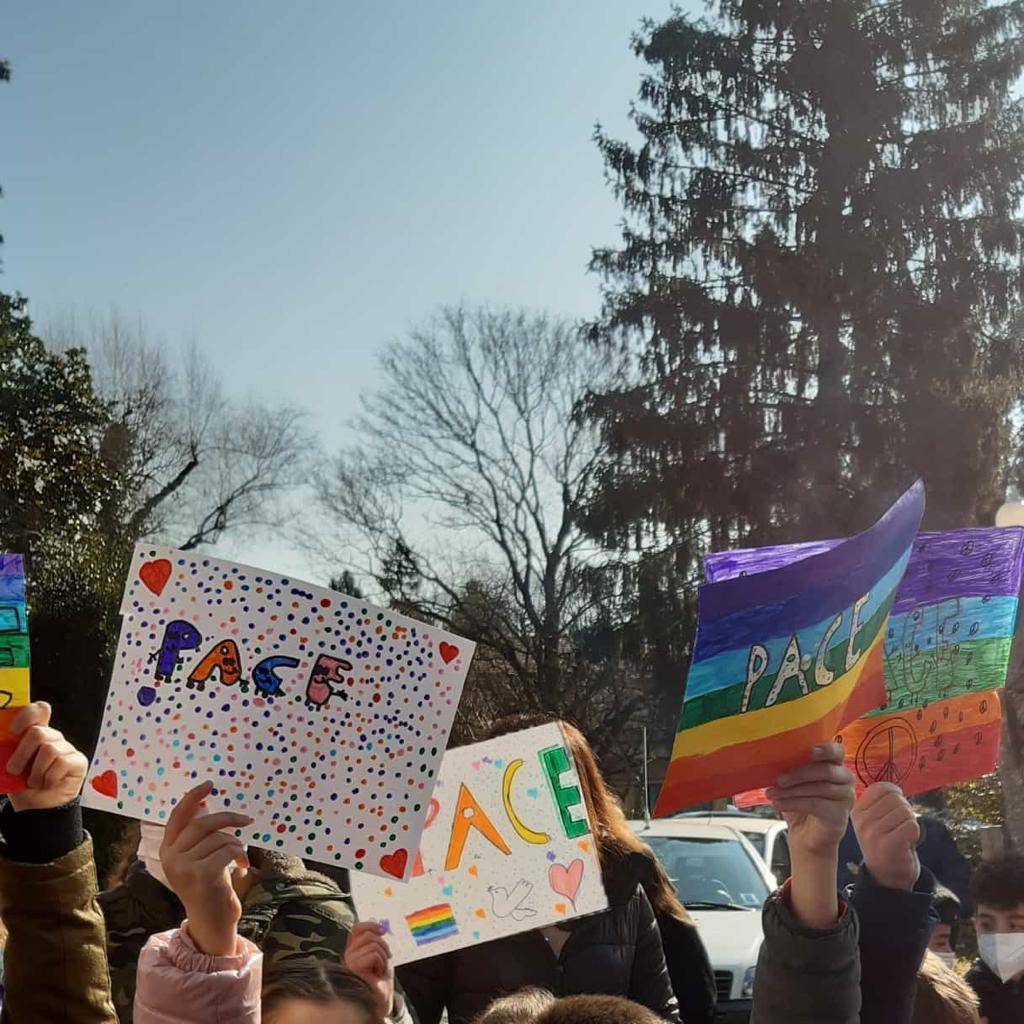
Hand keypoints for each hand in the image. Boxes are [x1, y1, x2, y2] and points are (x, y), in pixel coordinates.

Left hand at [6, 703, 88, 811]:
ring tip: (34, 782)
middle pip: (38, 732)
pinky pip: (61, 762)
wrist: (36, 808)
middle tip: (14, 771)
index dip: (27, 715)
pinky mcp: (78, 761)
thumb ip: (4, 753)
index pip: (39, 711)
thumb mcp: (7, 767)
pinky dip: (49, 778)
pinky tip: (49, 783)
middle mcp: (53, 738)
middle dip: (22, 754)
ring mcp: (67, 748)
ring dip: (35, 772)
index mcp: (35, 734)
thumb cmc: (22, 785)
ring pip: (49, 750)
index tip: (13, 731)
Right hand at [160, 781, 251, 956]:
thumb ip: (198, 836)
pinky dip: (240, 855)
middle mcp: (171, 858)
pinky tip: (241, 867)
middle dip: (228, 818)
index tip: (209, 785)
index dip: (193, 797)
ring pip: (220, 837)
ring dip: (237, 845)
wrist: (212, 923)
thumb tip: (204, 806)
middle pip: (203, 822)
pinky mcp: (200, 874)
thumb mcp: (199, 858)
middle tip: (247, 820)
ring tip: (239, 858)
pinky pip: (228, 849)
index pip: (177, 816)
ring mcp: (184, 867)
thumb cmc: (209, 887)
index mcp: (167, 851)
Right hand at [344, 921, 394, 1017]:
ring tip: (379, 971)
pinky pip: (374, 955)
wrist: (381, 1000)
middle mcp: (348, 954)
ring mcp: (349, 962)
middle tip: (383, 962)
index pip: (357, 929)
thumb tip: (375, 920)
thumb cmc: (380, 979)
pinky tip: (376, 975)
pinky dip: (381, 964)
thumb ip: (376, 938)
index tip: (382, 930)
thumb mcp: (381, 954)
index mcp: (353, 949)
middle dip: (383, 947)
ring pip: (373, 945)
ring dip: (383, 958)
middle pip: (369, 935)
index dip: (370, 925)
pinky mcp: (353, 969)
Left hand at [767, 742, 854, 858]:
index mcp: (834, 764)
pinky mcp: (840, 815)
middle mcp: (845, 779)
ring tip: (772, 794)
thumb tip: (771, 755)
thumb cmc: (801, 803)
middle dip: (798, 773)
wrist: (807, 835)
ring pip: (819, 788)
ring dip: (791, 791)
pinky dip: (793, 803)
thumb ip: (791, 767)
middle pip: (825, 770)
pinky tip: (778, 805)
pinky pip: (816, 804)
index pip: (837, 751)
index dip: (826, 749)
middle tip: (779, 779)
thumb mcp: (794, 781)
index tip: (810, 751)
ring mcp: (846, 797)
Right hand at [851, 782, 919, 889]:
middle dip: (905, 810)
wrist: (887, 877)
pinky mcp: (888, 845)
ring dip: (911, 823)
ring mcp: (873, 833)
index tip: (895, 809)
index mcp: (857, 811)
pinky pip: (912, 826)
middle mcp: (862, 821)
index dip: (896, 795)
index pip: (882, 788)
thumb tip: (895, 789)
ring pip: (905, 812)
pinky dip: (915, 833)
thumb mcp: (874, 820)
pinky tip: (907, 843)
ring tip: (903, 835)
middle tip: (901, 826)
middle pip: (896, 799)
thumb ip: (880, 802)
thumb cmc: (885, 843)